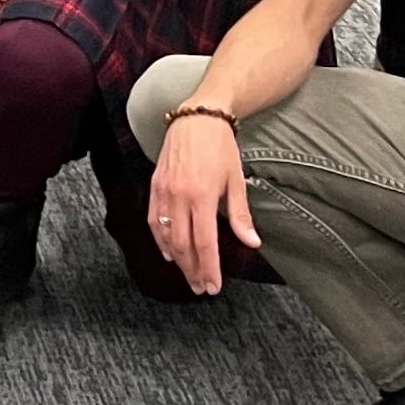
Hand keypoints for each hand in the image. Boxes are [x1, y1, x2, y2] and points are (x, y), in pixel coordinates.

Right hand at [146, 110, 256, 297]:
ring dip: (176, 259)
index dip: (209, 268)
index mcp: (202, 196)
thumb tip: (252, 242)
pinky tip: (167, 251)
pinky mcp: (154, 184)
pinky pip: (153, 219)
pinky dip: (158, 239)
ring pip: (165, 235)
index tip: (213, 286)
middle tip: (201, 288)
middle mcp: (179, 196)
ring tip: (187, 274)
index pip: (205, 242)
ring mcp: (164, 191)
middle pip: (183, 244)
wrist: (197, 117)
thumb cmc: (221, 147)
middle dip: (192, 270)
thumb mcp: (236, 179)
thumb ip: (240, 214)